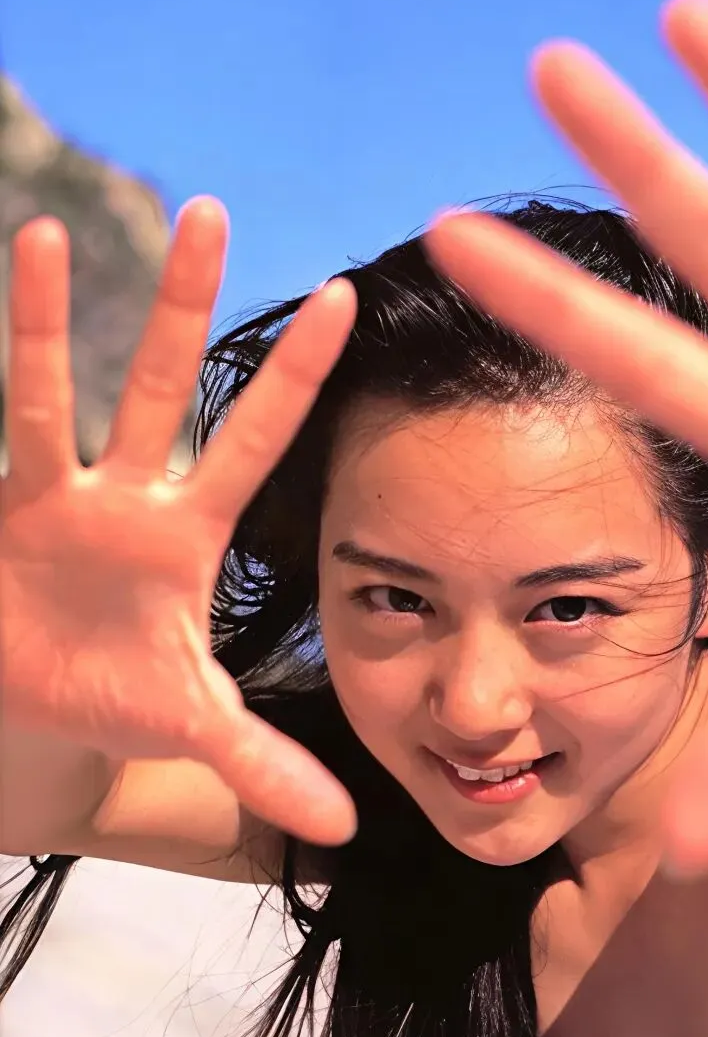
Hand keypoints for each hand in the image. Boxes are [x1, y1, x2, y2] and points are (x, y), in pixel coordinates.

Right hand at [0, 199, 357, 846]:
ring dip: (38, 317)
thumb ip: (264, 764)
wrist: (26, 704)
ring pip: (44, 391)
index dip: (298, 374)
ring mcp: (48, 497)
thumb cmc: (115, 696)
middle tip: (211, 207)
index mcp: (187, 530)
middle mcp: (122, 494)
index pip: (259, 437)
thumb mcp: (192, 726)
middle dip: (183, 301)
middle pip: (160, 381)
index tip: (346, 296)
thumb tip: (344, 829)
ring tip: (36, 232)